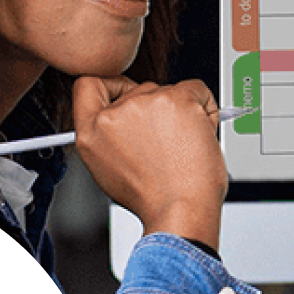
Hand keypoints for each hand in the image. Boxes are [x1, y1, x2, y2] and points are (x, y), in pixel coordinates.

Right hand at [71, 75, 229, 249]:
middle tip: (167, 141)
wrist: (180, 207)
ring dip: (182, 111)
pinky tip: (200, 134)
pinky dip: (205, 107)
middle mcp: (114, 115)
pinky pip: (198, 89)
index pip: (88, 85)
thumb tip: (126, 121)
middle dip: (157, 108)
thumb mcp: (109, 169)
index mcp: (91, 132)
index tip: (126, 92)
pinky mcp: (177, 98)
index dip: (111, 85)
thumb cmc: (154, 196)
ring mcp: (145, 103)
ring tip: (183, 145)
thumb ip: (110, 137)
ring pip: (170, 90)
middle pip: (139, 89)